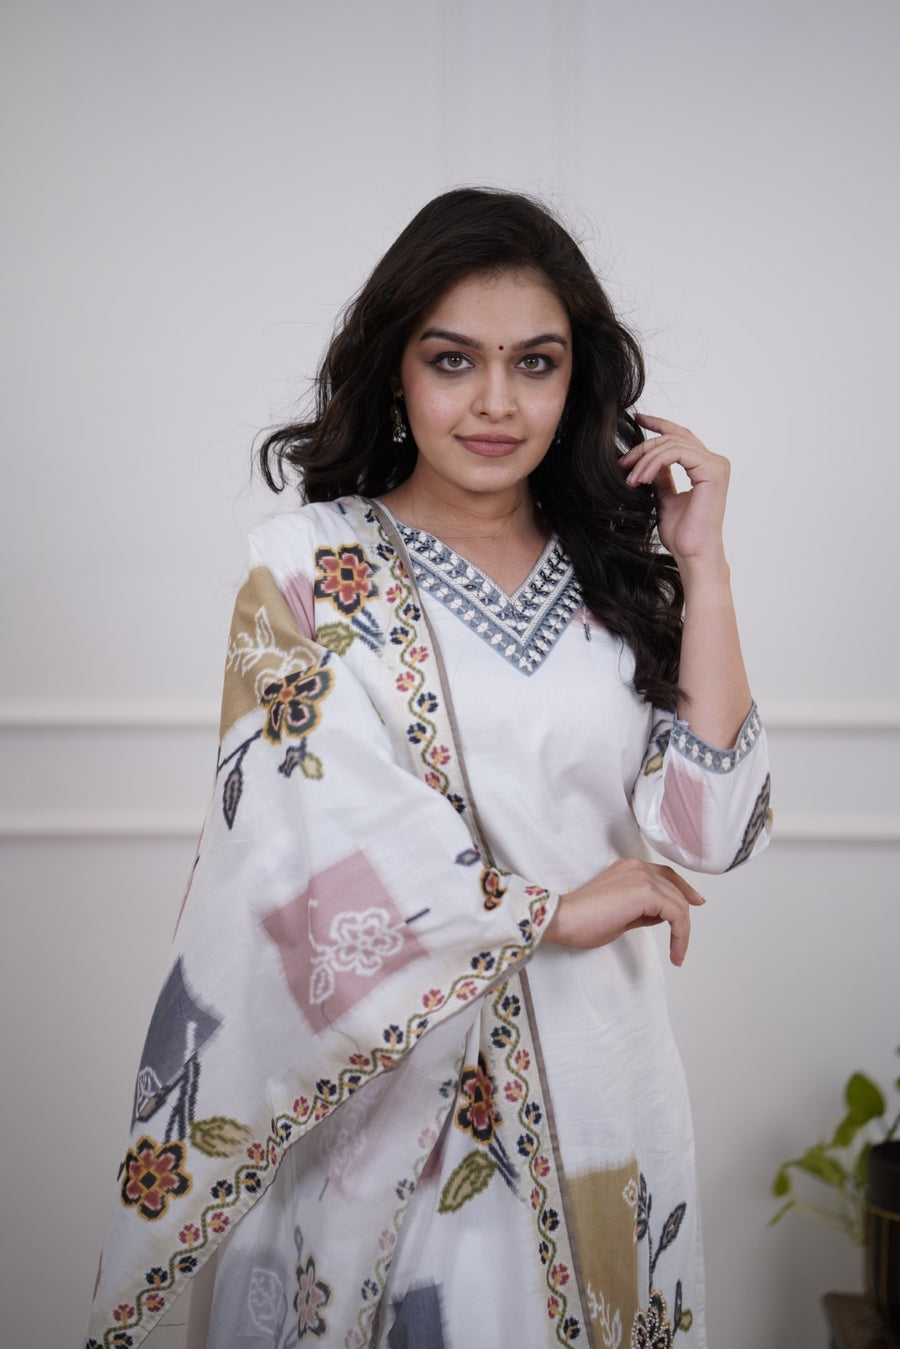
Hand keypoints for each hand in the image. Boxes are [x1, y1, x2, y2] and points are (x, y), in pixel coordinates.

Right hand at [544, 858, 704, 965]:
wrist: (564, 918)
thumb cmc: (584, 920)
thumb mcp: (621, 912)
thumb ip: (643, 909)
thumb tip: (662, 916)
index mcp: (630, 867)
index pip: (666, 875)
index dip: (684, 889)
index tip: (697, 902)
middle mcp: (638, 866)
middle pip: (676, 890)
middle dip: (683, 919)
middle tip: (681, 945)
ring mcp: (643, 877)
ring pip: (680, 904)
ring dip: (682, 932)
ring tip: (677, 954)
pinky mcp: (646, 892)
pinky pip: (676, 914)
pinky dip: (680, 935)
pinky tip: (676, 951)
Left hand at [619, 414, 730, 569]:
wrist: (692, 554)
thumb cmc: (682, 533)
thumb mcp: (664, 497)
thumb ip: (661, 476)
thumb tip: (647, 460)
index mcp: (706, 466)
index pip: (681, 436)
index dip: (659, 424)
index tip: (637, 420)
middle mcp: (714, 461)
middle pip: (672, 438)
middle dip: (643, 448)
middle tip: (622, 464)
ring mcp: (716, 464)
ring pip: (671, 444)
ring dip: (644, 459)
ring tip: (630, 479)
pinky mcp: (712, 470)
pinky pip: (676, 453)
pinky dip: (654, 462)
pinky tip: (641, 477)